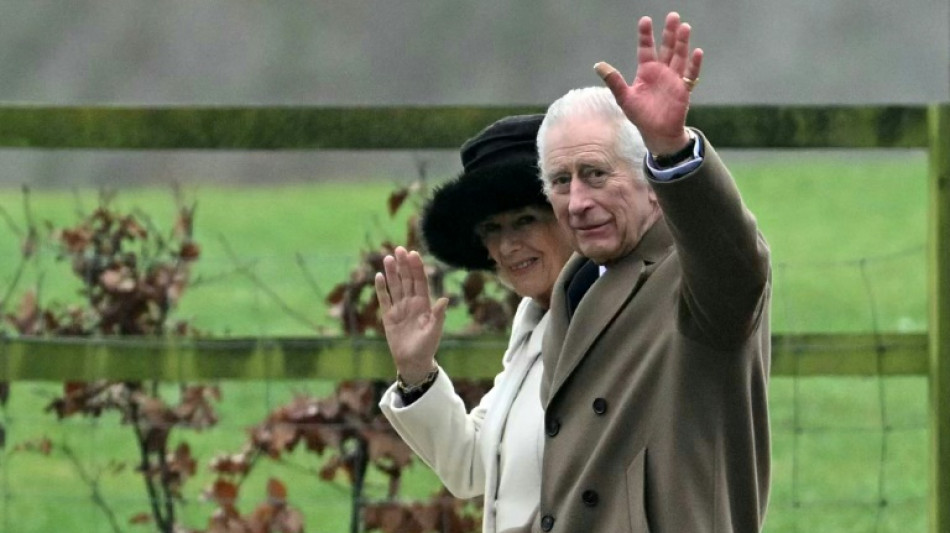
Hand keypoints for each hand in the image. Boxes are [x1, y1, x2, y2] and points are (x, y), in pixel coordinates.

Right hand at [374, 246, 448, 383]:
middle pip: (407, 280)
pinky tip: (378, 276)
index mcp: (424, 304)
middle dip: (403, 265)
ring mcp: (399, 308)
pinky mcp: (388, 316)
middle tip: (399, 249)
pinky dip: (381, 288)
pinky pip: (384, 299)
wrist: (413, 361)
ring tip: (387, 258)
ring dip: (391, 273)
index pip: (420, 282)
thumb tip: (445, 299)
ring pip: (395, 286)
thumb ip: (438, 315)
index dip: (417, 268)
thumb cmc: (427, 347)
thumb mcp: (434, 331)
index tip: (413, 254)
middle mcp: (411, 303)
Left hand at [594, 12, 703, 155]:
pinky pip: (690, 75)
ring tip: (684, 27)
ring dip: (682, 43)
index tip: (645, 20)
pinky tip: (697, 52)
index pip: (646, 48)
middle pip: (666, 48)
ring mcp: (674, 79)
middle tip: (672, 16)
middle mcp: (661, 71)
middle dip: (669, 33)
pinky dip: (694, 64)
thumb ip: (614, 81)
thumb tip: (597, 65)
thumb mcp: (624, 98)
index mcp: (646, 71)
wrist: (657, 134)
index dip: (645, 35)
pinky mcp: (683, 90)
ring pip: (679, 57)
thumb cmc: (641, 116)